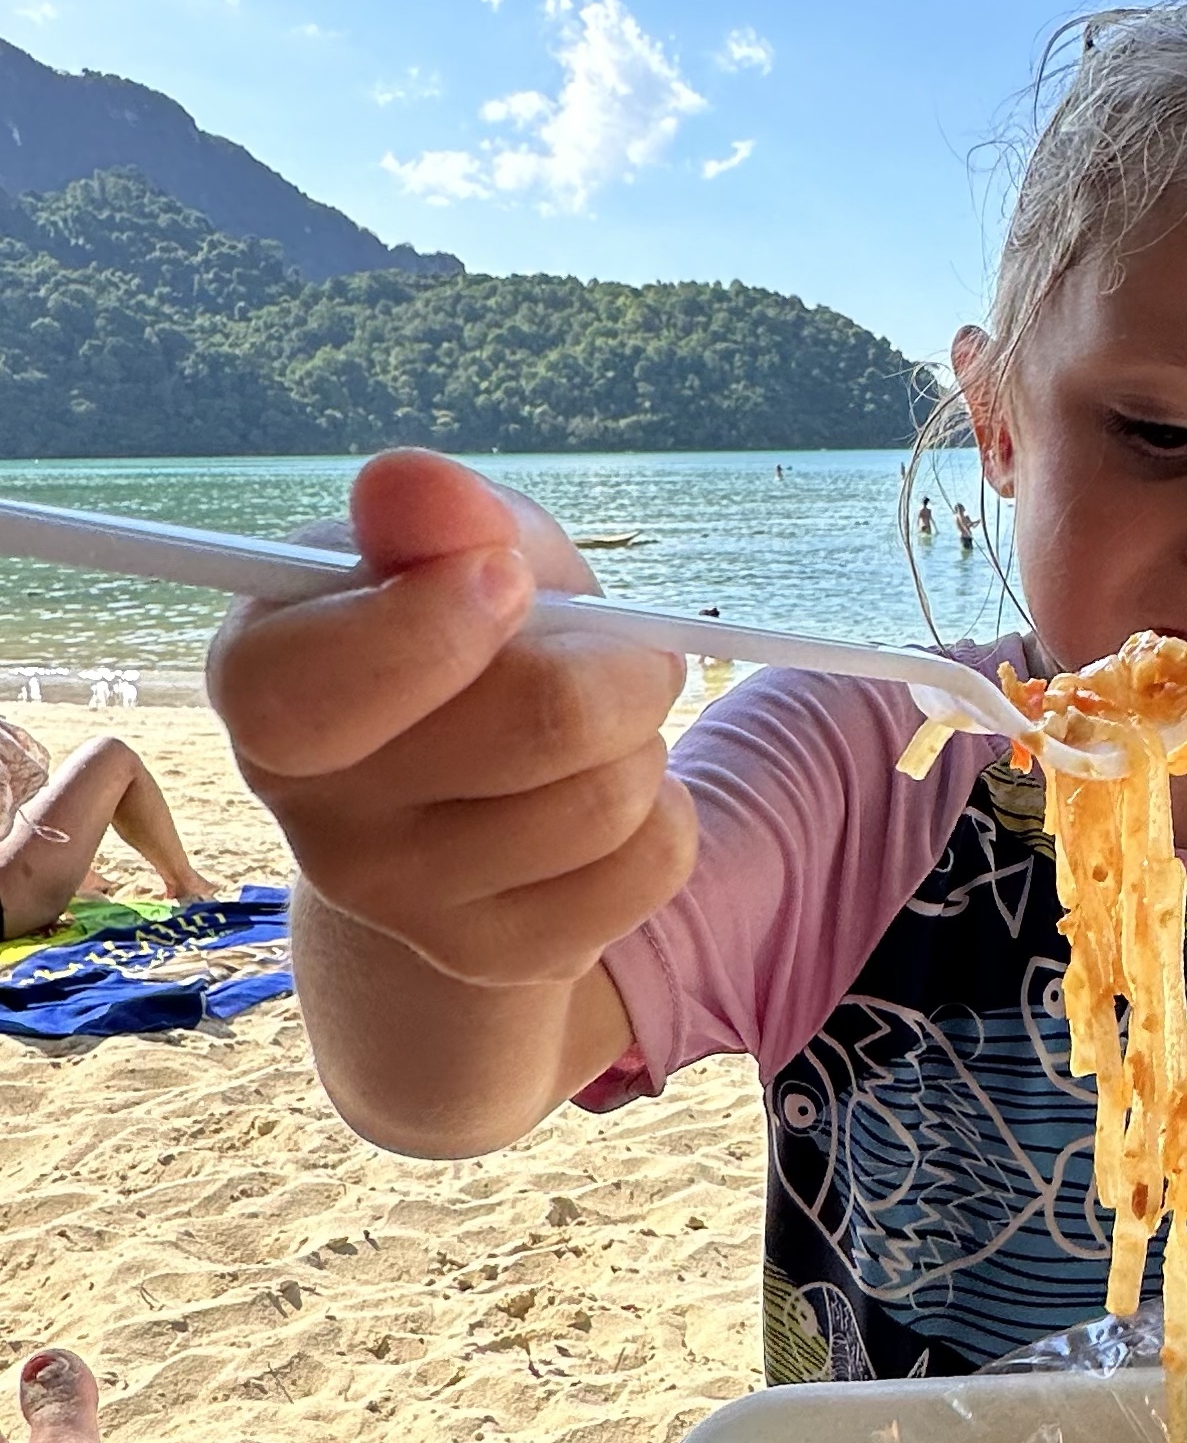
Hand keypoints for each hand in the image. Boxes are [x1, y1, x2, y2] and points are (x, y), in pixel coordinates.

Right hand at [208, 450, 695, 986]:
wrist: (464, 791)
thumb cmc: (460, 634)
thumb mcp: (454, 549)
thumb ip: (438, 515)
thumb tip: (411, 484)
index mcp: (263, 686)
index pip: (317, 688)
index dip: (438, 623)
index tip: (507, 576)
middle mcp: (310, 813)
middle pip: (541, 725)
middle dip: (617, 660)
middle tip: (610, 645)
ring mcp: (400, 904)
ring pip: (611, 799)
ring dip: (644, 736)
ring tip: (600, 723)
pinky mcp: (495, 958)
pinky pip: (653, 864)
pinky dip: (667, 810)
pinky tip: (602, 792)